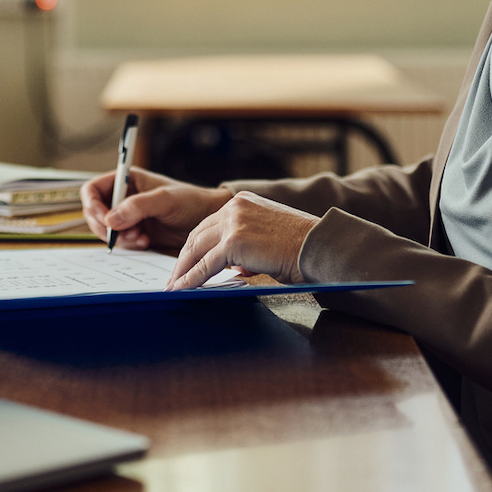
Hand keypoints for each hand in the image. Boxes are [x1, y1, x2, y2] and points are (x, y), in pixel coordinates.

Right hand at [82, 168, 232, 250]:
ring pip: (106, 230)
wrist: (207, 218)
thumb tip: (111, 219)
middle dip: (107, 226)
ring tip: (140, 237)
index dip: (92, 205)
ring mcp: (127, 216)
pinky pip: (119, 241)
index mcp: (125, 180)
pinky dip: (128, 245)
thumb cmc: (189, 200)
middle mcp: (122, 197)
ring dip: (119, 238)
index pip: (92, 190)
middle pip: (94, 213)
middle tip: (126, 233)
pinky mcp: (134, 232)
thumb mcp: (164, 199)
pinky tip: (145, 241)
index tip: (106, 219)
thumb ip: (137, 206)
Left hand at [165, 192, 315, 289]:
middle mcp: (234, 207)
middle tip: (173, 277)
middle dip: (183, 259)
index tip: (185, 261)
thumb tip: (234, 266)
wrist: (318, 247)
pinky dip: (190, 279)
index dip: (194, 246)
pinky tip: (181, 289)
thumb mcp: (268, 237)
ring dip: (182, 271)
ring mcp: (232, 223)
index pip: (208, 225)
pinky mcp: (233, 243)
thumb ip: (247, 246)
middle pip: (197, 235)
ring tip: (173, 287)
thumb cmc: (301, 247)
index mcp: (242, 202)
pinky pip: (205, 265)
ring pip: (196, 250)